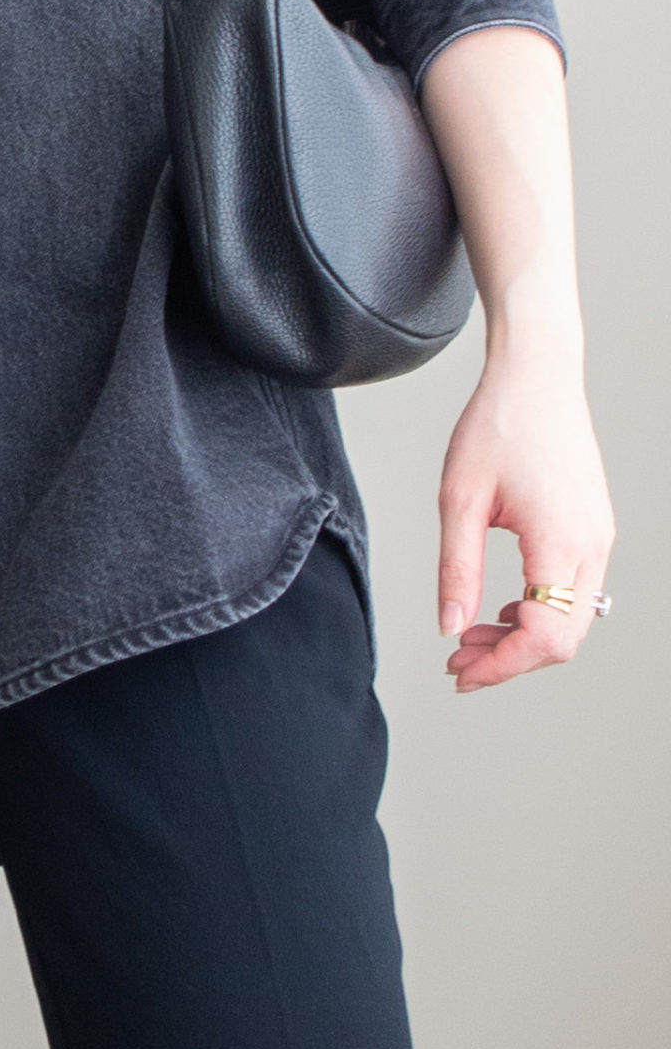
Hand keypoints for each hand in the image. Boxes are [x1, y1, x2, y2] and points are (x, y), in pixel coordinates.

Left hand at [438, 346, 613, 691]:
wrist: (537, 376)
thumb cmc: (497, 424)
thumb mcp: (460, 498)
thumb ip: (457, 569)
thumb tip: (449, 629)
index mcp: (561, 542)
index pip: (543, 637)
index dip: (500, 666)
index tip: (458, 672)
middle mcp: (592, 546)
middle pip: (563, 639)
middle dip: (508, 658)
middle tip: (456, 659)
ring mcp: (599, 538)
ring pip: (572, 620)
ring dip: (523, 636)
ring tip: (469, 633)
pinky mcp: (594, 528)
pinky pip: (575, 592)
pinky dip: (540, 611)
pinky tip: (501, 605)